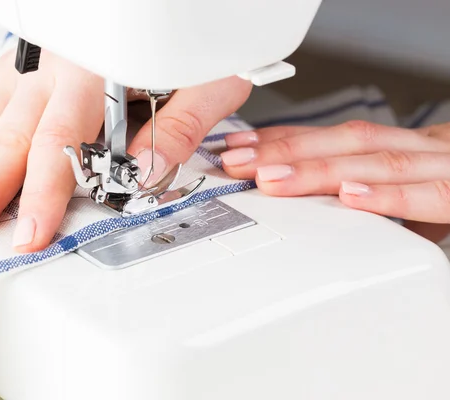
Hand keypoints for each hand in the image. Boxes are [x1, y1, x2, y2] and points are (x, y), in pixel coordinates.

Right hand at [0, 47, 251, 251]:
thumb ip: (176, 127)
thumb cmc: (183, 37)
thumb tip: (145, 173)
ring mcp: (27, 66)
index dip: (43, 191)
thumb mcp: (202, 80)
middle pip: (8, 136)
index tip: (30, 233)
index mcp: (93, 69)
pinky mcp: (16, 65)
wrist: (166, 5)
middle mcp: (51, 67)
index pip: (60, 140)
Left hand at [220, 121, 449, 240]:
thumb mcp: (417, 188)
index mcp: (408, 148)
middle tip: (236, 161)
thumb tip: (320, 202)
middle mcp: (426, 149)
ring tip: (271, 177)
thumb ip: (377, 191)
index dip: (284, 140)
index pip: (337, 138)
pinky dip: (392, 195)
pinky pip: (436, 193)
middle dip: (285, 151)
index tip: (240, 148)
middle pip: (346, 142)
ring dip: (320, 168)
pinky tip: (352, 198)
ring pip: (379, 160)